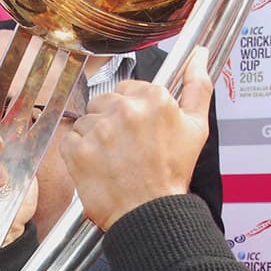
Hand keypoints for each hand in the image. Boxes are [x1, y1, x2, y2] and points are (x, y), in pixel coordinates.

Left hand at [61, 46, 212, 230]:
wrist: (150, 214)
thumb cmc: (172, 176)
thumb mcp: (196, 129)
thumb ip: (197, 86)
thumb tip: (199, 55)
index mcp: (155, 99)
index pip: (131, 88)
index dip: (134, 110)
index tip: (138, 130)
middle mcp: (126, 109)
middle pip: (107, 101)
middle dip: (113, 122)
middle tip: (127, 148)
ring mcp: (99, 129)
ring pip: (88, 119)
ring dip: (96, 137)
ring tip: (114, 160)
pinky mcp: (77, 149)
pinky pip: (70, 138)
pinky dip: (79, 152)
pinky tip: (97, 166)